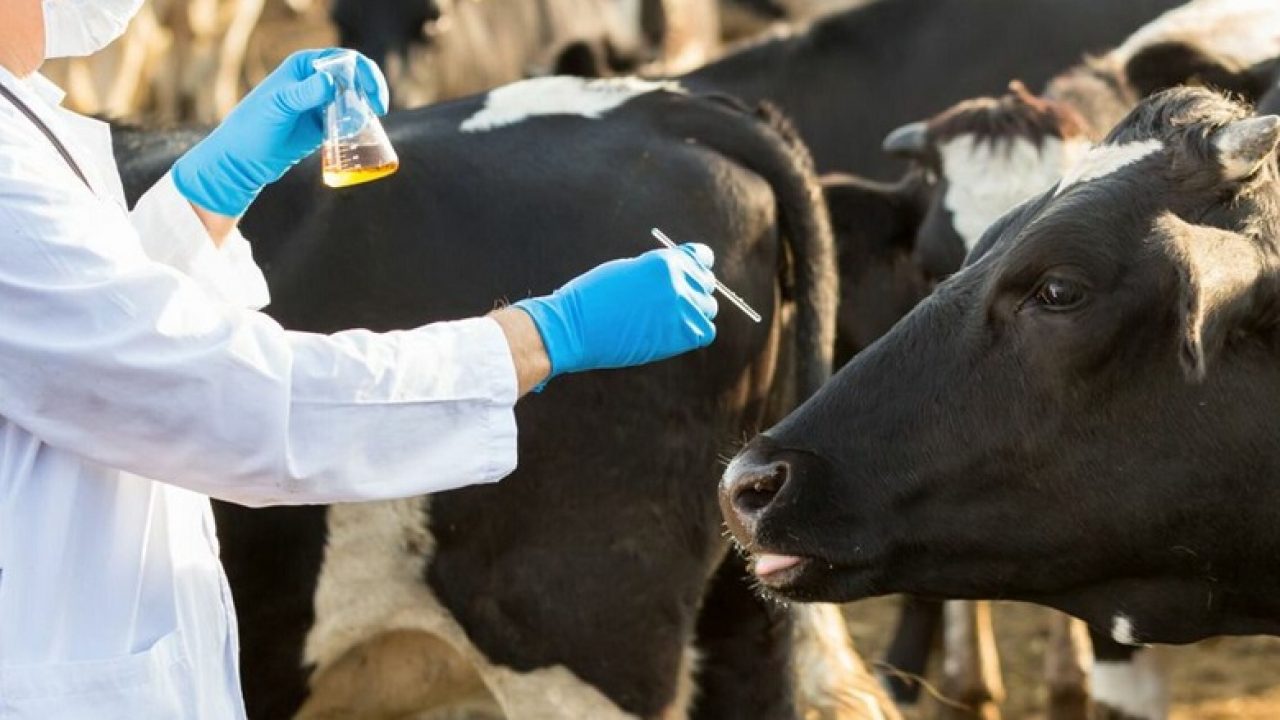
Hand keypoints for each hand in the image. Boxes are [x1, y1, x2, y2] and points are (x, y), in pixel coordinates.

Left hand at [172, 49, 388, 217]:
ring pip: (354, 100)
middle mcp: (314, 81)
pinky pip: (348, 121)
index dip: (364, 73)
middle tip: (378, 110)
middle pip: (354, 78)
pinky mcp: (323, 126)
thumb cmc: (253, 128)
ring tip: (364, 126)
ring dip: (364, 110)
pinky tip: (356, 136)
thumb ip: (304, 93)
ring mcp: (320, 104)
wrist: (241, 161)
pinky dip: (357, 126)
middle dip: (370, 91)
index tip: (372, 95)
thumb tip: (331, 81)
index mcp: (304, 66)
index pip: (344, 60)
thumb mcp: (278, 106)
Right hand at [514, 244, 718, 381]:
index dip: (695, 267)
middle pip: (706, 284)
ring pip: (707, 309)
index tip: (686, 278)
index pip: (702, 257)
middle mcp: (678, 280)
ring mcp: (682, 308)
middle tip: (667, 307)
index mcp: (664, 260)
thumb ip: (659, 273)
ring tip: (663, 322)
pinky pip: (705, 333)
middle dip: (691, 292)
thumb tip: (682, 281)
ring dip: (692, 315)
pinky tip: (670, 335)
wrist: (575, 329)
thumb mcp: (628, 271)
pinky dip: (693, 334)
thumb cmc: (593, 299)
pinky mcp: (682, 334)